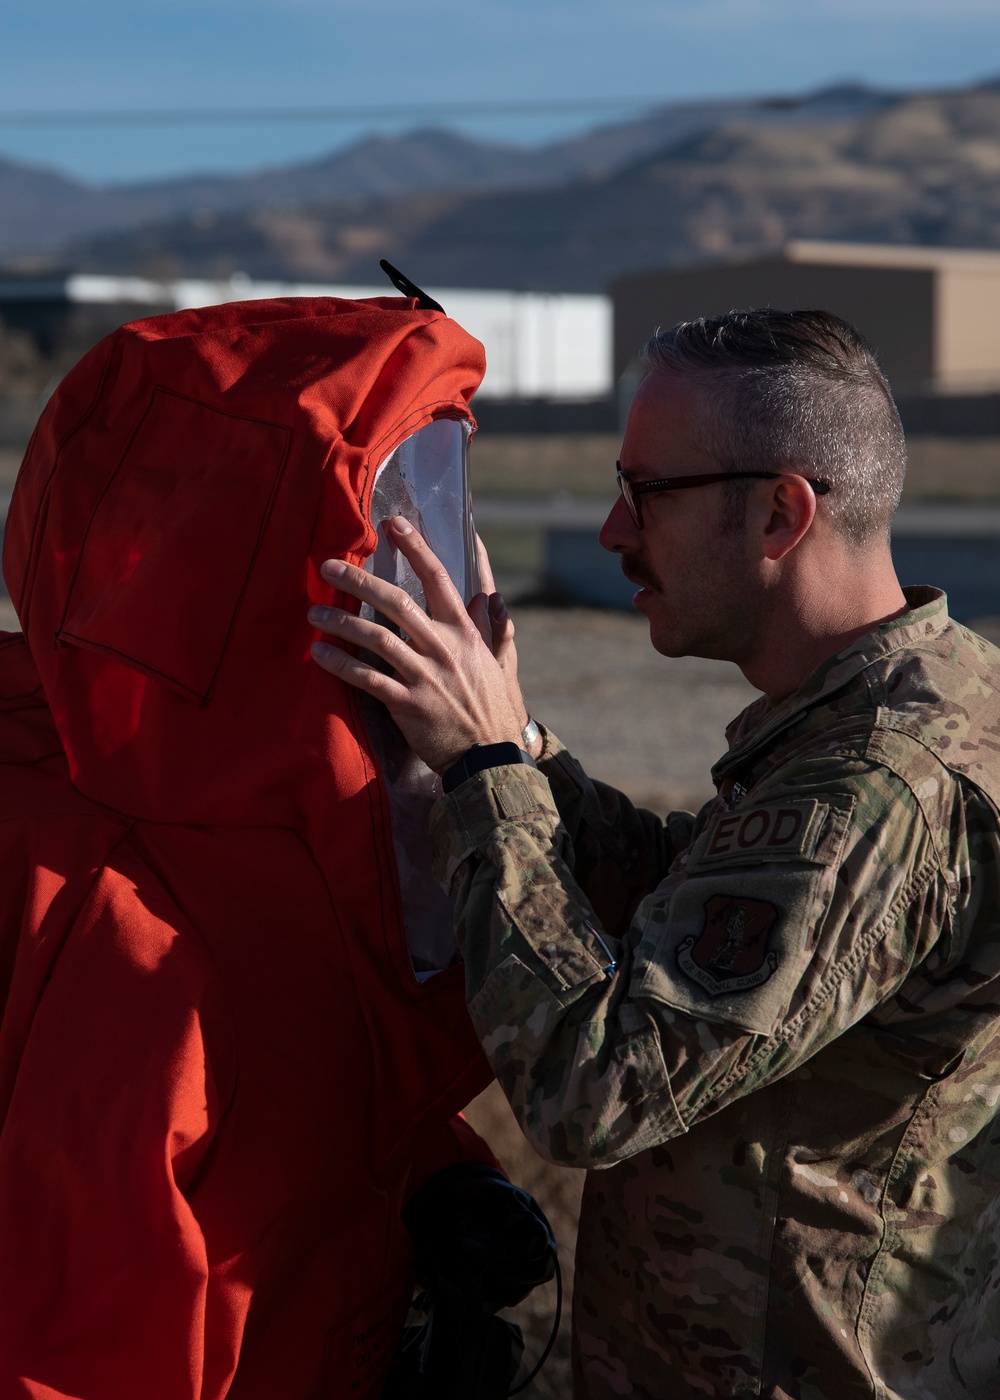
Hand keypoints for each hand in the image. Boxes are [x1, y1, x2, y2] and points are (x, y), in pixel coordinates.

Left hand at [309, 517, 524, 773]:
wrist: (490, 759)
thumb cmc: (494, 711)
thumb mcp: (502, 665)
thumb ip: (495, 629)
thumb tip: (492, 597)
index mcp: (465, 633)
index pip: (439, 579)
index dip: (415, 548)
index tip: (392, 524)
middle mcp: (443, 648)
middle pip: (396, 602)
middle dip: (359, 580)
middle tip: (328, 566)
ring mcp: (425, 676)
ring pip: (376, 638)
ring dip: (341, 623)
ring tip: (314, 613)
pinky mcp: (407, 705)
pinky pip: (367, 679)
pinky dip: (341, 665)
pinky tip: (319, 654)